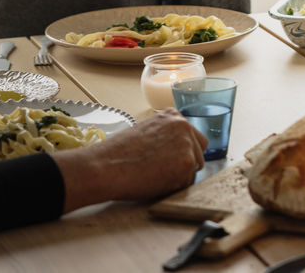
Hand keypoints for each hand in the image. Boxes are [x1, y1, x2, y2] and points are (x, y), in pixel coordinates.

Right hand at [52, 109, 208, 211]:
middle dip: (186, 162)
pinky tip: (155, 182)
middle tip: (163, 171)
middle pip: (198, 150)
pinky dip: (174, 186)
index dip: (181, 151)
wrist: (106, 166)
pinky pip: (187, 182)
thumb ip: (165, 135)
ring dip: (179, 175)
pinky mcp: (186, 164)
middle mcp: (184, 127)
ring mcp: (187, 145)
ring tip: (154, 176)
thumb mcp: (145, 131)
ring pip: (194, 167)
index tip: (169, 159)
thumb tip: (175, 149)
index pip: (192, 136)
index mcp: (174, 117)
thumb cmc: (117, 153)